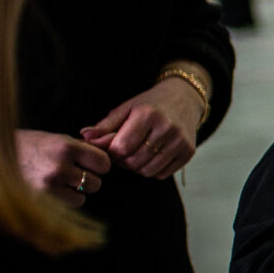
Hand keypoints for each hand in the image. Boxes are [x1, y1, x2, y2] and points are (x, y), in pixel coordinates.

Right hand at [18, 130, 113, 208]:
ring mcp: (49, 185)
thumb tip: (113, 143)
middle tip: (72, 172)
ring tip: (61, 180)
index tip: (90, 162)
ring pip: (83, 196)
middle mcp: (59, 166)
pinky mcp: (41, 199)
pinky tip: (53, 189)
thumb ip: (83, 146)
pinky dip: (66, 199)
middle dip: (88, 178)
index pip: (103, 163)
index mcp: (65, 147)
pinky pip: (68, 204)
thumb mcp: (55, 139)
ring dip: (77, 191)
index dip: (99, 164)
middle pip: (95, 182)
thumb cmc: (29, 146)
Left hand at [82, 77, 205, 180]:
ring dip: (136, 167)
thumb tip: (85, 137)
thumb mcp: (127, 108)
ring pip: (147, 170)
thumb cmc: (151, 104)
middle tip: (122, 152)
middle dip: (122, 161)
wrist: (184, 98)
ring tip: (135, 154)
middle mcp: (166, 128)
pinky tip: (151, 156)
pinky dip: (152, 170)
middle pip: (133, 161)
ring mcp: (180, 141)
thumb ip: (105, 125)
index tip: (111, 147)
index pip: (121, 147)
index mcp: (147, 114)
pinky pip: (162, 174)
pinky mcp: (188, 152)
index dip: (111, 152)